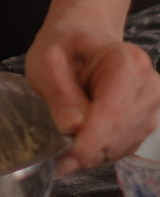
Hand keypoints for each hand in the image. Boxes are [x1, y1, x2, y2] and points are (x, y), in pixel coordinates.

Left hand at [25, 15, 159, 170]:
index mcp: (125, 62)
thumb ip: (59, 93)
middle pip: (118, 135)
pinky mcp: (148, 119)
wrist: (83, 36)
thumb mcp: (46, 60)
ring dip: (94, 150)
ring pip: (122, 146)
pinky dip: (102, 148)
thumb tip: (72, 129)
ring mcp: (152, 103)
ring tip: (70, 134)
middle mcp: (148, 84)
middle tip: (59, 152)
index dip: (87, 143)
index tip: (64, 159)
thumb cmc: (65, 44)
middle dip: (87, 149)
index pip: (112, 115)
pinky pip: (125, 146)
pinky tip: (85, 135)